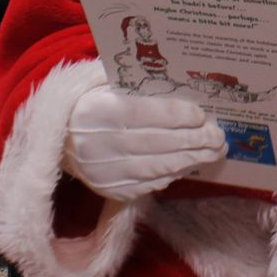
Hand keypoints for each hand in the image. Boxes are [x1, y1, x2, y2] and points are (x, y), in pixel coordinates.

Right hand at [63, 86, 224, 200]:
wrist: (58, 138)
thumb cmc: (91, 103)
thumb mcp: (106, 85)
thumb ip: (139, 87)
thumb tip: (185, 92)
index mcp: (94, 111)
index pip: (142, 114)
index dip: (175, 116)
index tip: (202, 115)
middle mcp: (95, 145)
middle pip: (154, 144)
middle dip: (192, 141)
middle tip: (219, 137)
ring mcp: (101, 173)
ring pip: (155, 167)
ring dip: (189, 160)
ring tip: (214, 152)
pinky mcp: (108, 191)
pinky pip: (148, 184)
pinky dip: (172, 173)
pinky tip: (190, 164)